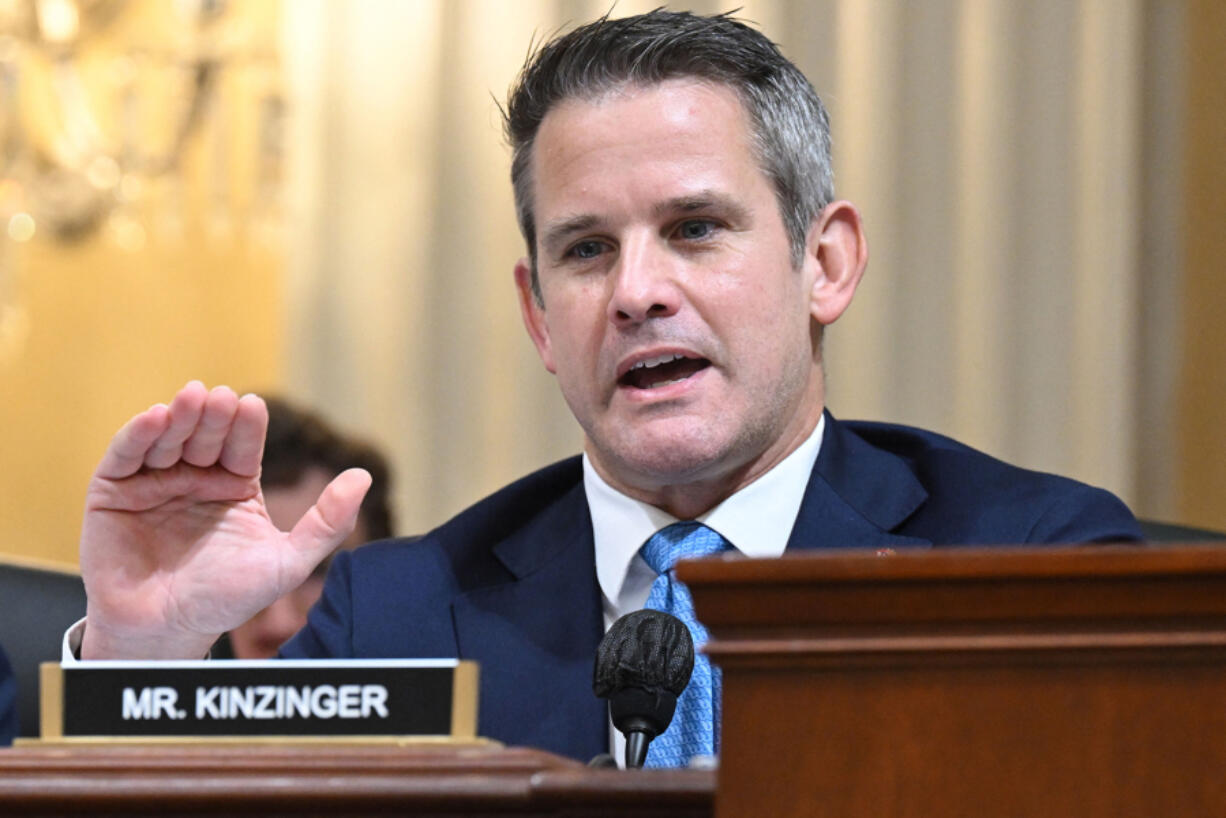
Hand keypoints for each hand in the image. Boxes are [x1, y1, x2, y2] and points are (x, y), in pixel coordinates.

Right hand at [79, 381, 370, 659]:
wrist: (165, 632)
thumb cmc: (225, 600)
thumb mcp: (286, 563)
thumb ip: (326, 523)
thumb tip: (364, 476)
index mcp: (234, 486)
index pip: (243, 445)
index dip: (247, 425)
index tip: (253, 407)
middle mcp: (194, 477)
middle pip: (205, 436)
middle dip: (213, 416)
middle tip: (220, 397)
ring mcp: (153, 482)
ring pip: (168, 438)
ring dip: (179, 416)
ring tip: (191, 398)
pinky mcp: (112, 492)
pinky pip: (124, 457)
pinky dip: (137, 435)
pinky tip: (154, 418)